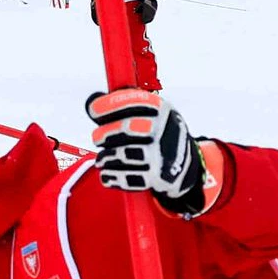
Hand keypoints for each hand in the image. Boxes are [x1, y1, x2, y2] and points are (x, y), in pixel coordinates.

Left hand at [85, 87, 206, 211]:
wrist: (185, 166)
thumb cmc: (158, 134)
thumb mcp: (151, 113)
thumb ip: (124, 106)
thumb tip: (92, 101)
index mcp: (161, 110)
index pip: (131, 103)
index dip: (107, 106)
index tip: (94, 111)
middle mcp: (163, 130)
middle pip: (126, 129)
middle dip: (104, 133)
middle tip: (97, 138)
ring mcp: (161, 155)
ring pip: (124, 155)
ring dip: (106, 157)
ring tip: (102, 159)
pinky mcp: (156, 177)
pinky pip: (127, 177)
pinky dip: (112, 176)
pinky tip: (107, 174)